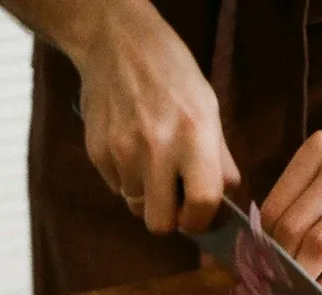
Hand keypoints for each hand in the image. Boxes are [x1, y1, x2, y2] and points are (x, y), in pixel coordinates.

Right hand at [73, 1, 239, 233]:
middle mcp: (157, 148)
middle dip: (169, 219)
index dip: (201, 221)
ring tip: (152, 164)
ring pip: (136, 207)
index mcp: (195, 136)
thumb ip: (219, 159)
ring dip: (147, 196)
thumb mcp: (209, 109)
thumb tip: (224, 202)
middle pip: (159, 223)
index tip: (199, 218)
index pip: (202, 204)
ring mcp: (122, 152)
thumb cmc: (173, 76)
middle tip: (174, 200)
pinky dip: (127, 178)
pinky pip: (116, 187)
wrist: (118, 43)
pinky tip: (132, 148)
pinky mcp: (97, 152)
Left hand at [261, 123, 321, 294]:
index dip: (260, 244)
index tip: (258, 267)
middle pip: (289, 228)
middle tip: (272, 289)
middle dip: (276, 266)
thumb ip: (311, 186)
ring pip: (316, 244)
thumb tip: (275, 237)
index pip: (273, 207)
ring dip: (301, 279)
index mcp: (318, 150)